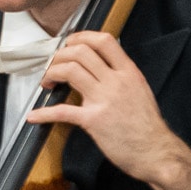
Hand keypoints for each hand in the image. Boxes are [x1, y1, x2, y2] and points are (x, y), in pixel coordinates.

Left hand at [19, 31, 190, 189]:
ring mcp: (105, 100)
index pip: (104, 41)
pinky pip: (62, 111)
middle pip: (81, 52)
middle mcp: (117, 81)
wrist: (157, 152)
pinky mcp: (93, 120)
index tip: (68, 44)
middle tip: (52, 65)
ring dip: (50, 73)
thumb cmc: (147, 125)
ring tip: (47, 82)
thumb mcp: (140, 90)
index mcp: (129, 72)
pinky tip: (34, 116)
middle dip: (59, 55)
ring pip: (70, 71)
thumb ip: (120, 76)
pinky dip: (43, 113)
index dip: (80, 37)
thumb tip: (100, 66)